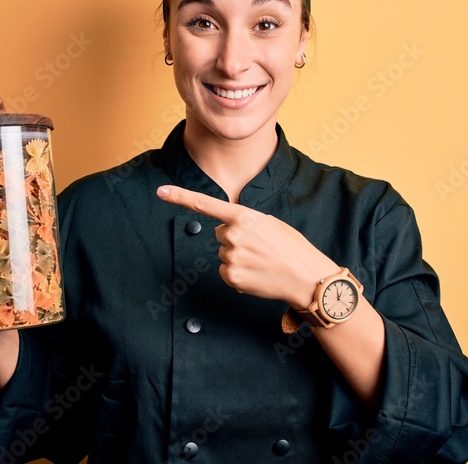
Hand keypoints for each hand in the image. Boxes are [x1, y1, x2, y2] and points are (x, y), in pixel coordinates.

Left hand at [156, 185, 337, 307]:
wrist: (306, 276)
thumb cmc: (291, 247)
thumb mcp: (269, 223)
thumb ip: (243, 222)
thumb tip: (223, 232)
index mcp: (243, 216)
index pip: (205, 204)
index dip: (180, 197)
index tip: (161, 191)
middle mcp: (233, 235)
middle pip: (220, 234)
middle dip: (235, 238)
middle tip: (260, 246)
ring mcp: (230, 257)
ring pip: (223, 253)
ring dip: (238, 257)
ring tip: (262, 261)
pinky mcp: (232, 277)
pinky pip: (226, 271)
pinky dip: (238, 274)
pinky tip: (257, 274)